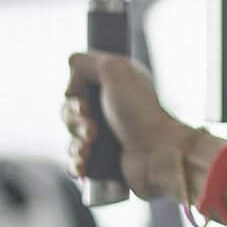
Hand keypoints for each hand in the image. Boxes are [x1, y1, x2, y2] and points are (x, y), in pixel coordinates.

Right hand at [60, 51, 188, 200]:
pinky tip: (83, 165)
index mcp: (112, 87)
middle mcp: (108, 110)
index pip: (74, 88)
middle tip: (93, 129)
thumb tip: (71, 67)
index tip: (84, 101)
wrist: (158, 152)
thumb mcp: (115, 70)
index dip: (73, 96)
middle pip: (68, 113)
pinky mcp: (103, 161)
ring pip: (71, 139)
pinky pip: (75, 163)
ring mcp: (106, 137)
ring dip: (76, 144)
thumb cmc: (140, 111)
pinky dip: (76, 164)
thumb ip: (87, 60)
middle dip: (75, 121)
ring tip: (92, 147)